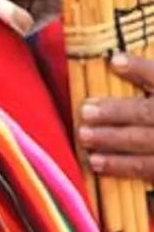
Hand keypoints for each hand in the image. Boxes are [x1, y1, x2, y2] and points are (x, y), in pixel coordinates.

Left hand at [77, 53, 153, 180]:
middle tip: (85, 112)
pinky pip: (148, 170)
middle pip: (148, 113)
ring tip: (84, 137)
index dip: (140, 68)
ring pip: (146, 142)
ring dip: (113, 141)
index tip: (115, 61)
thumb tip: (113, 60)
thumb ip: (144, 77)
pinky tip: (97, 165)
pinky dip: (122, 167)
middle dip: (116, 112)